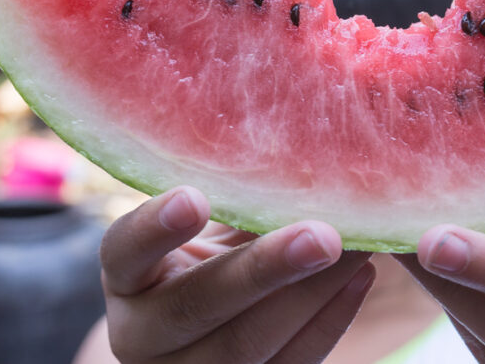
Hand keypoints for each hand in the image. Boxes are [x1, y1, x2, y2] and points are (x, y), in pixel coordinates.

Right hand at [100, 186, 374, 362]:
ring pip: (247, 345)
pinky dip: (329, 321)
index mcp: (125, 279)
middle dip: (265, 270)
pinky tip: (360, 278)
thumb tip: (296, 141)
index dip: (156, 227)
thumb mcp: (205, 222)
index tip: (194, 196)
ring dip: (312, 294)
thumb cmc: (207, 250)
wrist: (202, 325)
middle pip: (197, 305)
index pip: (124, 251)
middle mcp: (141, 335)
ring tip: (357, 249)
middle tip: (323, 236)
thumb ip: (229, 193)